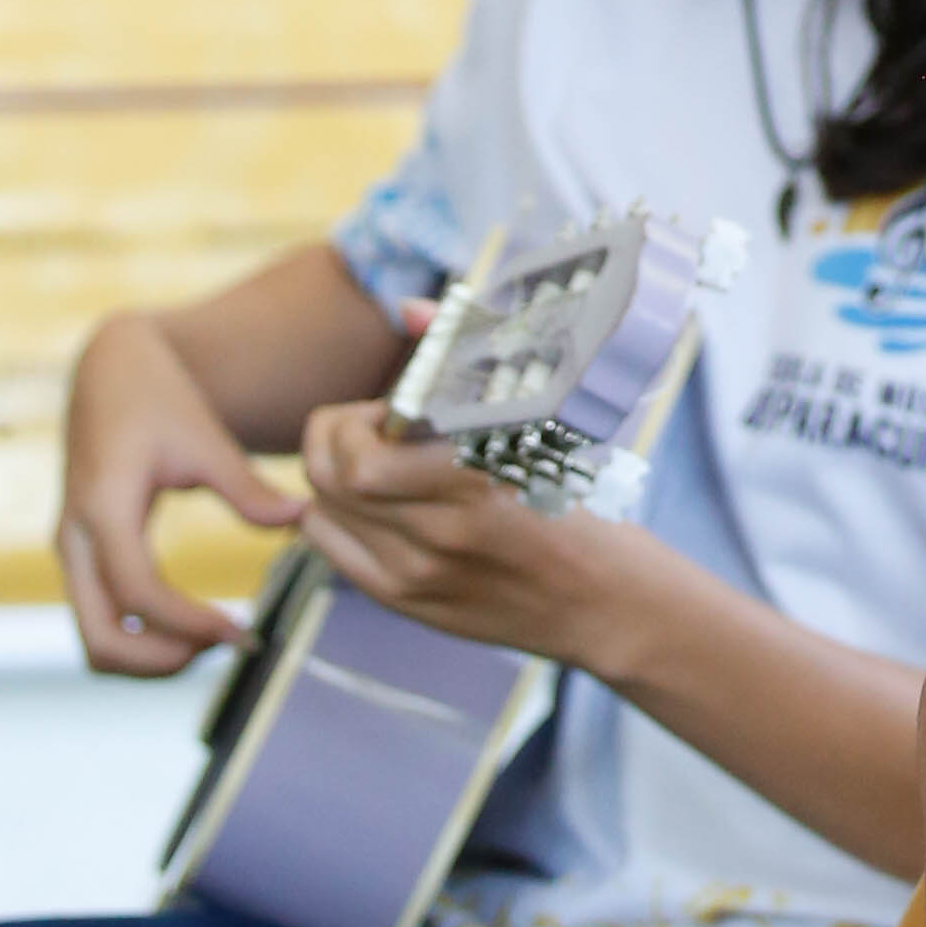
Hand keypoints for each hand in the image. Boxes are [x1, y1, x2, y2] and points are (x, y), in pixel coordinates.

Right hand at [55, 307, 304, 675]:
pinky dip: (143, 639)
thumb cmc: (158, 397)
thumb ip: (246, 486)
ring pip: (95, 643)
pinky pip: (101, 621)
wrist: (109, 371)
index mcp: (103, 507)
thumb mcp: (204, 436)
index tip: (243, 633)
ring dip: (152, 658)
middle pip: (100, 642)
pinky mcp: (80, 557)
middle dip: (164, 662)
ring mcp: (71, 552)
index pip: (140, 594)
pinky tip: (193, 623)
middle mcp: (75, 539)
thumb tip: (301, 518)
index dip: (191, 624)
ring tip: (214, 637)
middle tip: (226, 643)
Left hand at [296, 402, 625, 663]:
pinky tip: (362, 504)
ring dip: (332, 478)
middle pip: (329, 482)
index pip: (358, 459)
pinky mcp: (409, 605)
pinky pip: (337, 553)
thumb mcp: (535, 437)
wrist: (604, 602)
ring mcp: (419, 577)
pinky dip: (332, 520)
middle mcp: (439, 535)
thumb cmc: (576, 506)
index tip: (390, 410)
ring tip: (372, 465)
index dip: (356, 421)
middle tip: (369, 429)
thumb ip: (462, 386)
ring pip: (322, 515)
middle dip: (333, 439)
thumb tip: (403, 322)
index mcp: (475, 483)